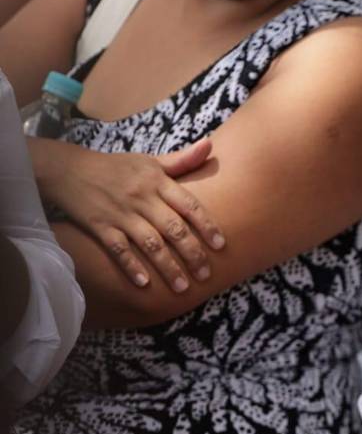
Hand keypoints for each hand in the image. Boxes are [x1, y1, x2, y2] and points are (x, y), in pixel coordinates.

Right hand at [33, 138, 223, 291]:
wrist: (67, 169)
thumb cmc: (117, 167)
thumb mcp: (149, 161)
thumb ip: (182, 160)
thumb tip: (210, 145)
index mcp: (157, 181)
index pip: (189, 205)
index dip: (207, 226)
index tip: (221, 245)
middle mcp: (142, 198)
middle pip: (173, 229)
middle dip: (192, 254)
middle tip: (206, 275)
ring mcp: (121, 214)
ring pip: (150, 244)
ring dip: (168, 267)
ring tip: (183, 288)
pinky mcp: (100, 227)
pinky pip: (118, 250)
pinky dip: (131, 267)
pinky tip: (145, 284)